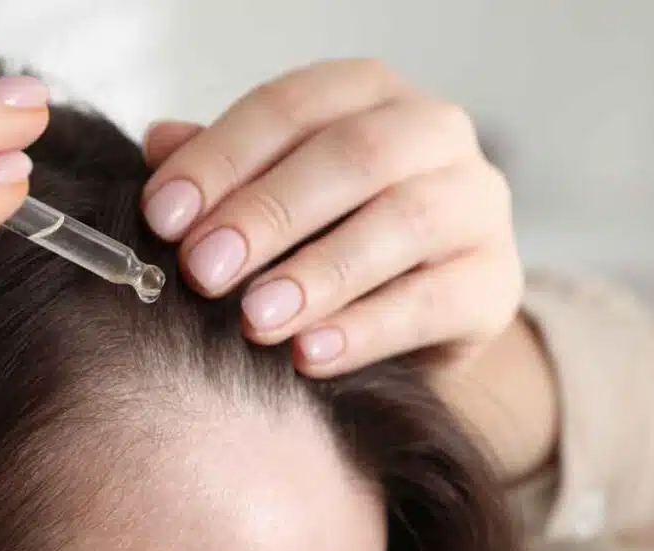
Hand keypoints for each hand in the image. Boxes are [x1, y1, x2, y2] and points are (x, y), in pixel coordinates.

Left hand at [142, 59, 522, 376]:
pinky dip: (368, 329)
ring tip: (255, 318)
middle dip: (269, 214)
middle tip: (203, 270)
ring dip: (320, 273)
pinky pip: (436, 301)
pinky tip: (310, 354)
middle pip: (354, 156)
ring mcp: (476, 202)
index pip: (291, 107)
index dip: (221, 158)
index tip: (161, 216)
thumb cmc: (331, 234)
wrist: (418, 306)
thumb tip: (158, 144)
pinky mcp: (496, 280)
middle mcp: (434, 131)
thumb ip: (225, 171)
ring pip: (404, 223)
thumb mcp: (274, 196)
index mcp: (369, 93)